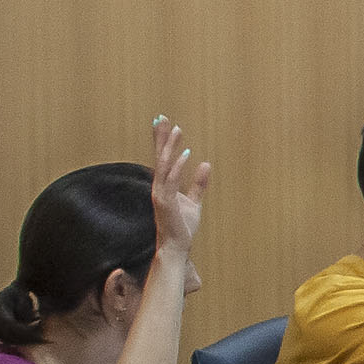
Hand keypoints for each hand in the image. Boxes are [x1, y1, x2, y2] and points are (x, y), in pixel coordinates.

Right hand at [147, 115, 210, 250]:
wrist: (178, 247)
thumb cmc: (183, 226)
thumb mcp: (194, 201)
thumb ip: (198, 184)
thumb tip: (205, 164)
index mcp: (164, 185)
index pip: (162, 158)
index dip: (163, 141)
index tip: (164, 122)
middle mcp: (159, 186)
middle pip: (159, 157)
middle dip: (161, 137)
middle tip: (162, 117)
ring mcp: (160, 194)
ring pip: (163, 165)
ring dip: (170, 147)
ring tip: (177, 130)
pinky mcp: (165, 202)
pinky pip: (171, 181)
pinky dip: (178, 167)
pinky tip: (186, 154)